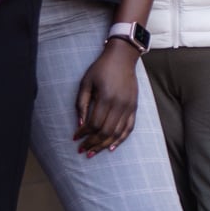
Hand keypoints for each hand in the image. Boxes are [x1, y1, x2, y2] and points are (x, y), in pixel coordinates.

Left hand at [74, 38, 141, 154]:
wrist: (122, 58)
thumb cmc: (101, 69)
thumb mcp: (86, 82)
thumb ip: (81, 104)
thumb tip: (80, 124)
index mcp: (106, 97)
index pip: (94, 123)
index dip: (84, 133)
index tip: (75, 138)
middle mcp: (120, 104)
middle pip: (106, 131)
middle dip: (93, 143)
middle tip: (82, 150)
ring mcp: (129, 106)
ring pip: (117, 133)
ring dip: (104, 144)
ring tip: (93, 152)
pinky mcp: (134, 107)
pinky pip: (129, 128)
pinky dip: (121, 139)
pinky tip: (112, 147)